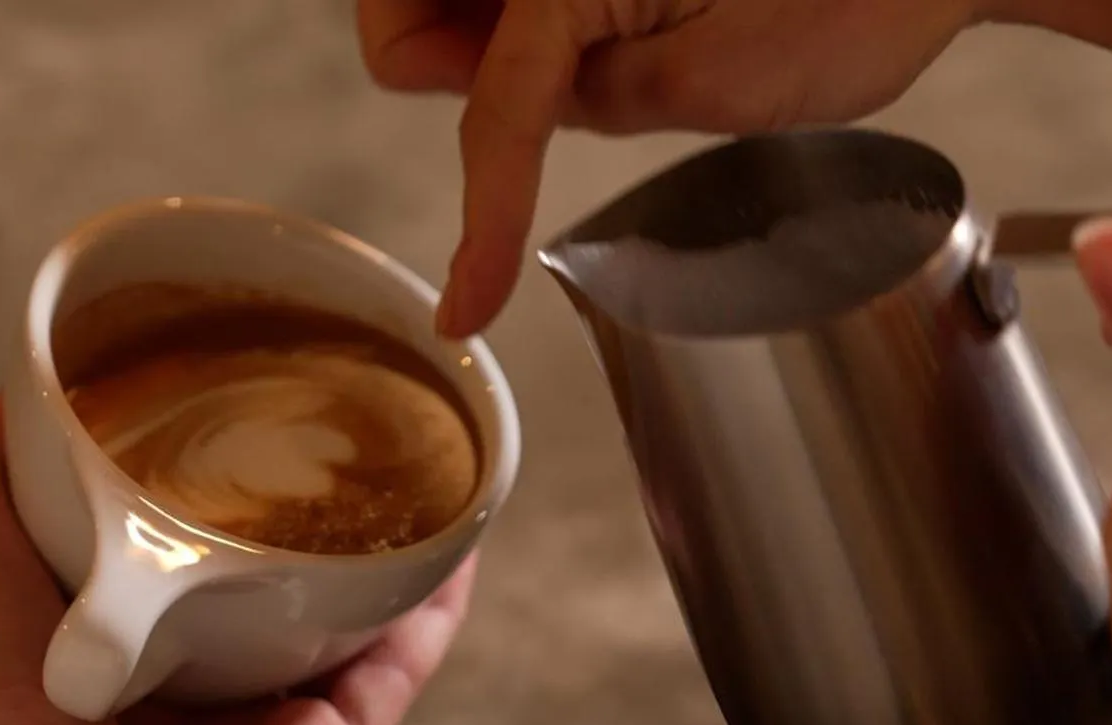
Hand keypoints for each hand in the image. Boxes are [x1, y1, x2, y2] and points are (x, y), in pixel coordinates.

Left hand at [0, 402, 475, 724]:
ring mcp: (286, 719)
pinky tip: (461, 538)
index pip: (219, 540)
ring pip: (370, 615)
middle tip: (372, 418)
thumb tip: (25, 379)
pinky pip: (400, 666)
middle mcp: (226, 678)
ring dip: (406, 542)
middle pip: (306, 575)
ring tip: (437, 457)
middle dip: (342, 504)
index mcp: (149, 633)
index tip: (273, 395)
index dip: (249, 475)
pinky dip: (435, 604)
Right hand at [358, 0, 982, 335]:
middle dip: (432, 64)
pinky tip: (578, 41)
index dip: (477, 217)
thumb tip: (477, 98)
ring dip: (466, 35)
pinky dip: (507, 16)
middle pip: (401, 7)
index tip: (466, 308)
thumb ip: (573, 95)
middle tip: (516, 111)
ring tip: (573, 69)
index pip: (493, 107)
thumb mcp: (711, 86)